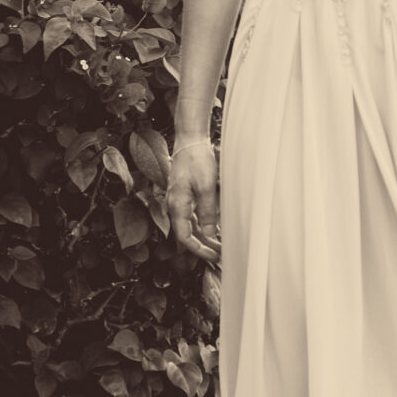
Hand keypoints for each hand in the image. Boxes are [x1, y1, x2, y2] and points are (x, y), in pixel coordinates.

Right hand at [167, 139, 220, 261]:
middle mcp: (175, 205)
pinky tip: (215, 226)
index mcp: (177, 206)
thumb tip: (208, 234)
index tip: (213, 256)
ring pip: (191, 225)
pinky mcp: (185, 194)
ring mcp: (180, 199)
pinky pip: (193, 215)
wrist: (190, 140)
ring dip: (205, 236)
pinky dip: (204, 223)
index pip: (185, 237)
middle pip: (188, 233)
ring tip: (220, 244)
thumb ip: (207, 212)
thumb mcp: (205, 187)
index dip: (198, 249)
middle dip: (204, 245)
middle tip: (221, 254)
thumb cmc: (196, 160)